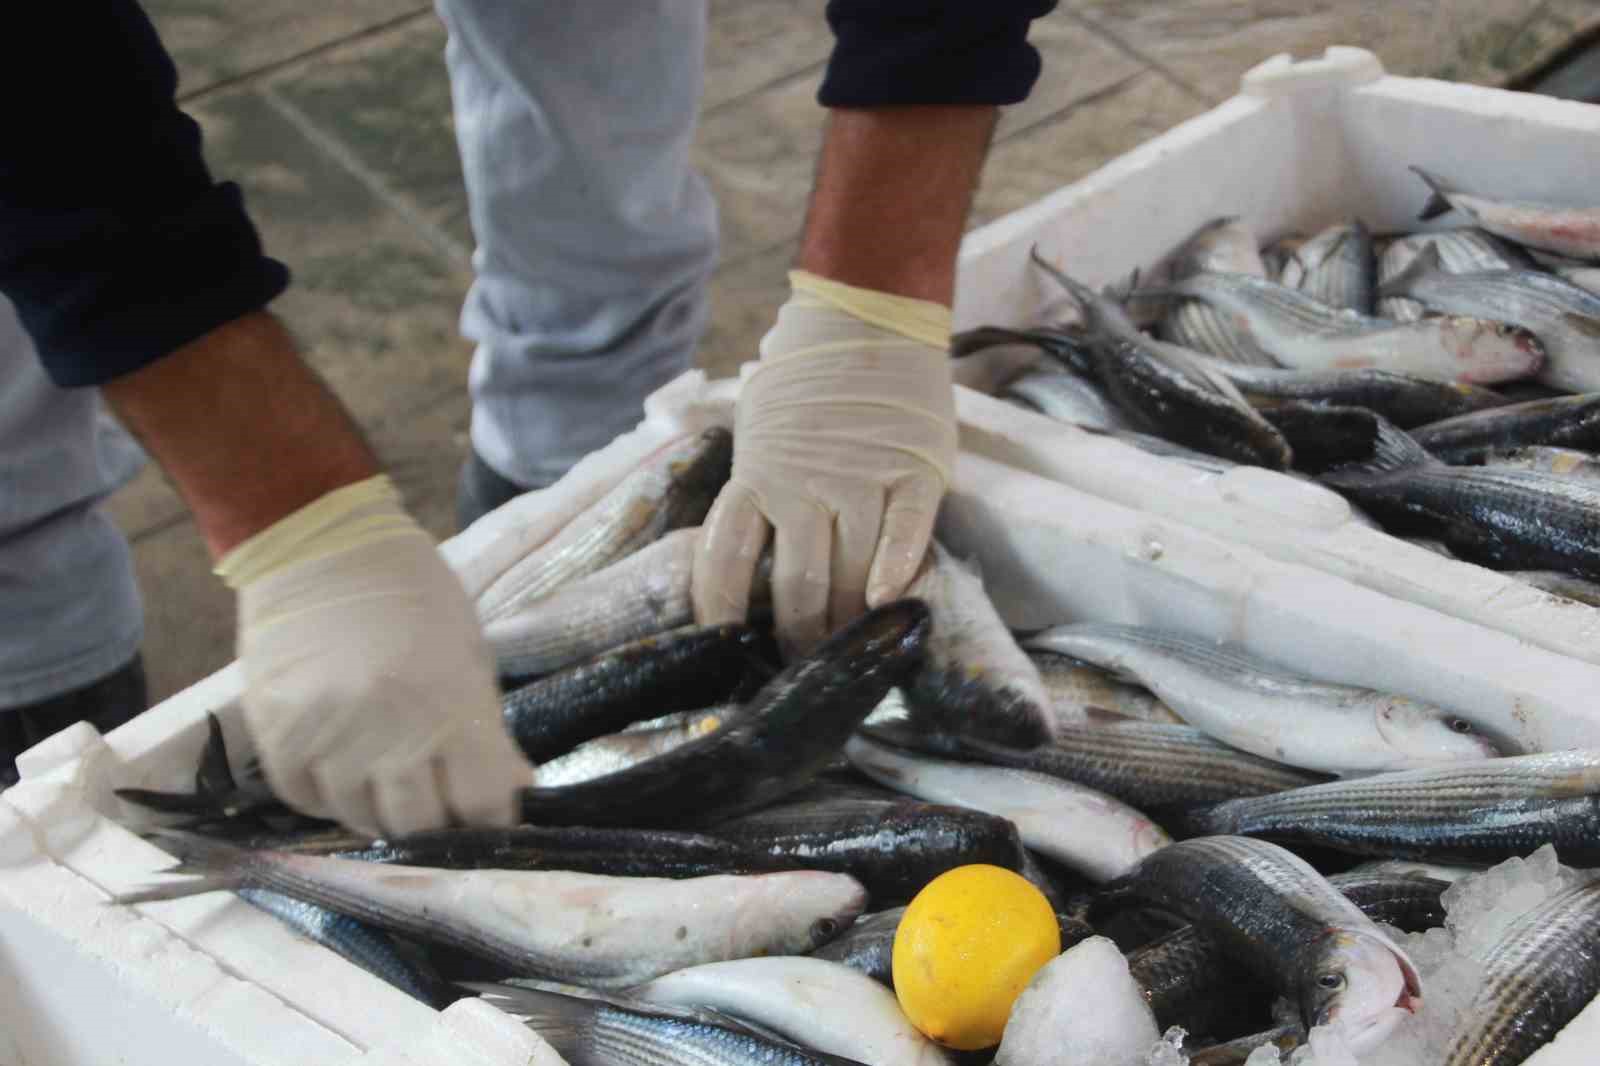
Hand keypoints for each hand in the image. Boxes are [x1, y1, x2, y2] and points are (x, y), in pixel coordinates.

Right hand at [218, 476, 530, 836]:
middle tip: (440, 799)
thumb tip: (511, 789)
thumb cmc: (412, 592)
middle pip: (418, 825)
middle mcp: (386, 730)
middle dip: (438, 821)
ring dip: (382, 810)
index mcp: (449, 704)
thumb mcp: (470, 651)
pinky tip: (345, 771)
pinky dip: (330, 797)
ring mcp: (325, 736)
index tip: (491, 807)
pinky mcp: (275, 733)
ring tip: (391, 781)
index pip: (481, 805)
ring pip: (359, 819)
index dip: (492, 815)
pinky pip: (305, 799)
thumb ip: (486, 728)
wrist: (321, 544)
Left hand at [692, 270, 956, 654]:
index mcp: (756, 475)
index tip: (725, 650)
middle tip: (802, 667)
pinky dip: (895, 569)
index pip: (724, 558)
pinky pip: (907, 532)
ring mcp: (861, 477)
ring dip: (845, 623)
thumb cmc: (806, 380)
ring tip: (846, 653)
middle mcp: (802, 483)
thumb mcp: (759, 429)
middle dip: (798, 637)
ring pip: (849, 571)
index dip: (722, 612)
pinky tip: (887, 602)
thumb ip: (755, 489)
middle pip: (796, 583)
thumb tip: (742, 559)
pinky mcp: (915, 472)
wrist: (868, 315)